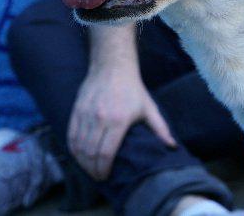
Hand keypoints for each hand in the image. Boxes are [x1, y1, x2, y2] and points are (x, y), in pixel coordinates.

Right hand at [67, 64, 176, 179]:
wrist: (113, 67)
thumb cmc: (133, 89)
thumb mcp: (149, 108)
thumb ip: (160, 128)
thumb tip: (172, 146)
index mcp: (119, 120)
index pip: (106, 153)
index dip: (104, 169)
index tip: (105, 177)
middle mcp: (100, 119)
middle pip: (90, 153)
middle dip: (92, 169)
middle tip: (97, 176)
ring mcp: (86, 115)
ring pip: (79, 146)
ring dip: (82, 162)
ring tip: (89, 169)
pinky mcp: (76, 111)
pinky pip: (71, 136)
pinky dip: (73, 149)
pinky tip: (79, 156)